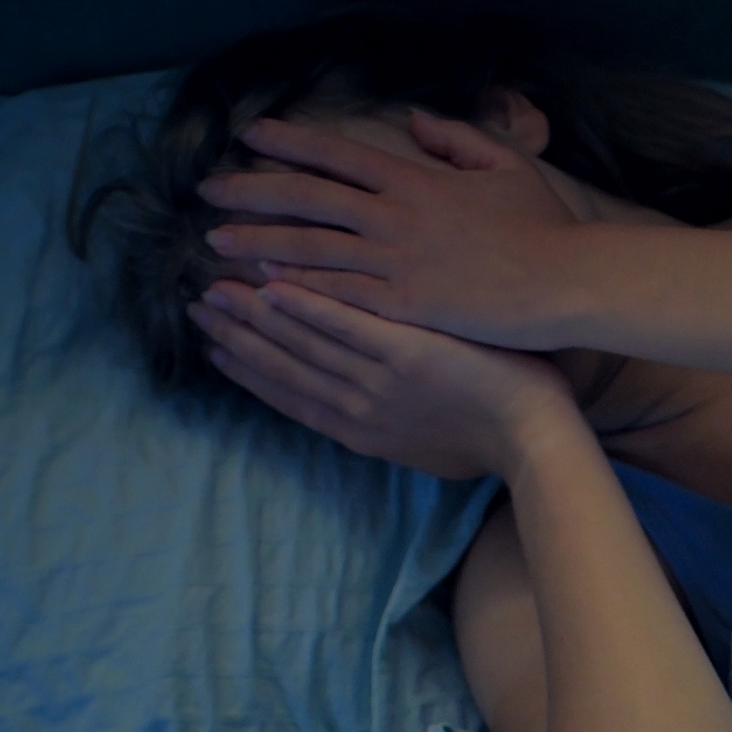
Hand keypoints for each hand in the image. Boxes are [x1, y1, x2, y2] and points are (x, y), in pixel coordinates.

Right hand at [190, 277, 575, 481]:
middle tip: (197, 308)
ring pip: (302, 344)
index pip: (291, 396)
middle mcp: (358, 407)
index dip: (249, 371)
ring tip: (217, 288)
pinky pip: (346, 325)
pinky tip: (273, 284)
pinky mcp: (405, 354)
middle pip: (284, 368)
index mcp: (361, 429)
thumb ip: (393, 423)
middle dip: (237, 338)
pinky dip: (308, 305)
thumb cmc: (494, 444)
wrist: (533, 441)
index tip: (215, 349)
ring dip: (255, 316)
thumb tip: (377, 413)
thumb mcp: (429, 447)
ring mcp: (379, 380)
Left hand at [197, 112, 588, 349]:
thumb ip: (454, 138)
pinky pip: (337, 294)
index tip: (251, 135)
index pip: (338, 152)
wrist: (565, 280)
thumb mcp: (504, 166)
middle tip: (208, 190)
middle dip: (253, 190)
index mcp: (416, 180)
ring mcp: (395, 262)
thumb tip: (412, 121)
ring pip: (311, 246)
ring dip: (258, 241)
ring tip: (215, 243)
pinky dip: (297, 286)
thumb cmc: (543, 227)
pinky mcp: (402, 307)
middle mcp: (394, 216)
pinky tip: (261, 284)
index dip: (290, 141)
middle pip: (308, 196)